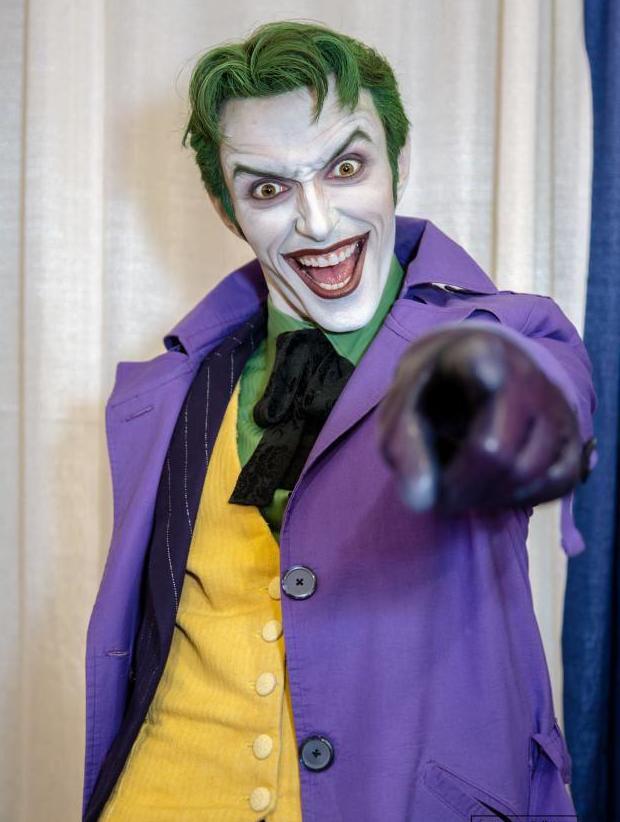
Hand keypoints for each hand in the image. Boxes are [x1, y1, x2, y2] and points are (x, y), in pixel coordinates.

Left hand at [378, 326, 582, 513]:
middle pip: (496, 450)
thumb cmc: (433, 397)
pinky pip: (556, 483)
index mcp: (473, 353)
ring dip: (487, 497)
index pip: (483, 359)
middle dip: (461, 486)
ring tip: (459, 493)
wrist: (470, 377)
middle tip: (438, 495)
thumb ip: (404, 447)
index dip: (485, 369)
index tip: (487, 376)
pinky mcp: (574, 433)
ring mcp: (555, 403)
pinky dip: (521, 498)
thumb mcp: (403, 412)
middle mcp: (524, 372)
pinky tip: (494, 490)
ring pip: (526, 472)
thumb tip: (421, 501)